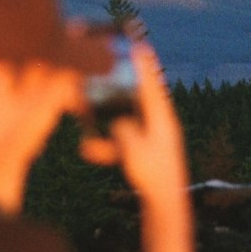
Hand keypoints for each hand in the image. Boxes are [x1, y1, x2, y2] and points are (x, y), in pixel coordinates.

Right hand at [79, 43, 189, 203]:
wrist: (165, 207)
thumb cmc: (152, 178)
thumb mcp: (134, 151)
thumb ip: (125, 132)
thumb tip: (118, 123)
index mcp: (162, 120)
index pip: (151, 85)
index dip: (144, 65)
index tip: (139, 44)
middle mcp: (159, 126)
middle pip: (138, 98)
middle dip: (121, 87)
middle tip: (111, 67)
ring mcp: (152, 139)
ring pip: (127, 121)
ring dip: (107, 119)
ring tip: (87, 110)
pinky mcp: (145, 153)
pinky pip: (122, 142)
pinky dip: (106, 145)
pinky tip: (85, 150)